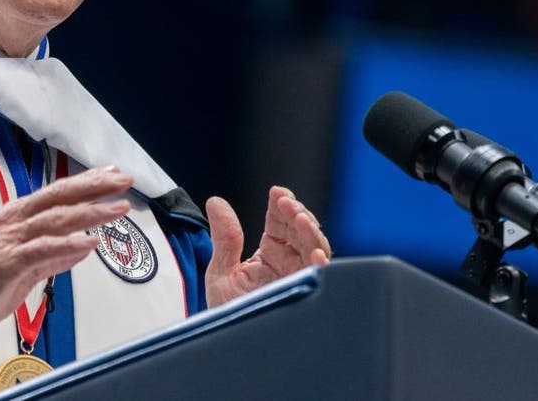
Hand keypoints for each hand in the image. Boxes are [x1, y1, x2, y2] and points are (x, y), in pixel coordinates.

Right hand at [0, 165, 131, 353]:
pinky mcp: (5, 263)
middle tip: (122, 179)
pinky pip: (41, 250)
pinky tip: (89, 242)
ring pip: (55, 220)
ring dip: (89, 212)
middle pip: (59, 197)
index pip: (57, 194)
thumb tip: (82, 246)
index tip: (111, 173)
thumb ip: (53, 257)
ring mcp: (9, 241)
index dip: (86, 182)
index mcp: (17, 218)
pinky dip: (67, 245)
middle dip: (94, 187)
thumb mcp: (25, 269)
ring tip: (116, 208)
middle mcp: (13, 223)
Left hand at [203, 186, 330, 308]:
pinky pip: (321, 278)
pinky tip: (316, 255)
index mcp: (270, 254)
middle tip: (286, 203)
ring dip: (310, 232)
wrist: (229, 344)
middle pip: (301, 230)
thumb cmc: (228, 313)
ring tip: (300, 219)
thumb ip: (224, 238)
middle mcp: (289, 263)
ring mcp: (299, 277)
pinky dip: (321, 265)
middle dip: (297, 213)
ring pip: (315, 248)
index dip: (281, 204)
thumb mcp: (222, 272)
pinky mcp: (307, 294)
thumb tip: (216, 202)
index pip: (280, 221)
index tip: (277, 192)